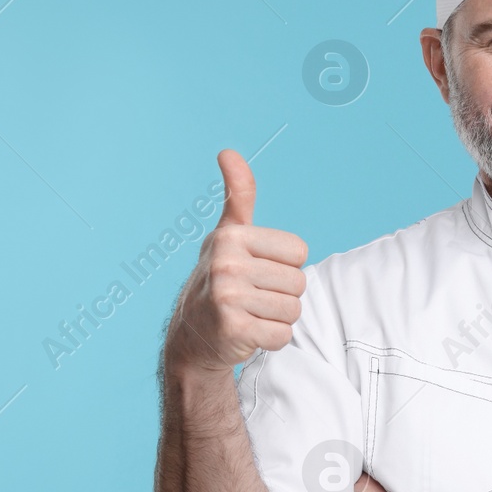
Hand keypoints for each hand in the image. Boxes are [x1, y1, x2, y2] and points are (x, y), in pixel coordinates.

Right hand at [164, 150, 309, 373]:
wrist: (192, 336)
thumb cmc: (221, 278)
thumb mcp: (228, 234)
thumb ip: (238, 196)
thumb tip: (228, 152)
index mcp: (231, 236)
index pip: (299, 252)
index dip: (284, 266)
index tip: (258, 271)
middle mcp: (226, 263)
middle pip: (298, 282)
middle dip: (282, 295)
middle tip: (253, 298)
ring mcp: (227, 297)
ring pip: (293, 310)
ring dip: (278, 318)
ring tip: (251, 314)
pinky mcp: (234, 329)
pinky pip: (282, 335)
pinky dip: (271, 339)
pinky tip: (249, 333)